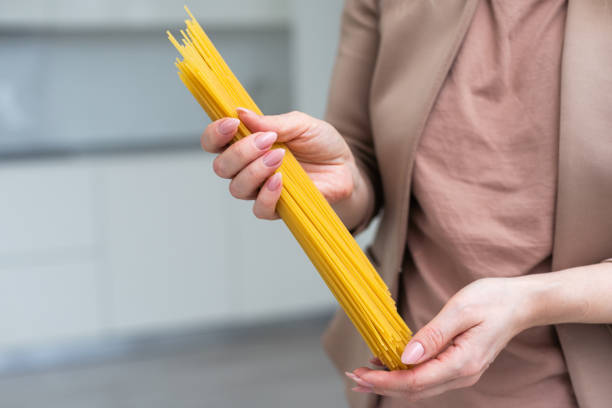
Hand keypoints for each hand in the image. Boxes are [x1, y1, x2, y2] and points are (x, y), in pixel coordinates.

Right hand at [201, 108, 359, 219]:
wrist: (347, 169)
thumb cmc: (322, 145)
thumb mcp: (301, 124)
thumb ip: (272, 121)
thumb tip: (241, 112)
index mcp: (247, 144)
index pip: (214, 142)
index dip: (215, 134)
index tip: (232, 123)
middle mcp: (247, 169)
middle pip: (221, 167)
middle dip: (239, 152)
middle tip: (266, 140)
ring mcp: (260, 190)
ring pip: (237, 188)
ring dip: (254, 170)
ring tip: (279, 157)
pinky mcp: (277, 209)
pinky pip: (259, 209)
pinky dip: (267, 194)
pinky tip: (280, 180)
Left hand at [346, 277, 533, 400]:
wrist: (520, 303)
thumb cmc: (493, 300)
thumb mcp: (461, 310)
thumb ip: (433, 335)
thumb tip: (405, 357)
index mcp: (462, 363)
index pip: (415, 381)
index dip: (384, 381)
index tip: (360, 373)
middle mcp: (462, 375)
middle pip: (414, 390)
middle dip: (381, 385)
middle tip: (352, 376)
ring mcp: (461, 373)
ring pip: (420, 387)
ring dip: (390, 382)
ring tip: (363, 374)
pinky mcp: (458, 365)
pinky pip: (427, 377)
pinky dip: (404, 374)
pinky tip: (387, 365)